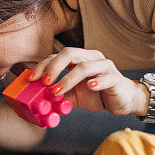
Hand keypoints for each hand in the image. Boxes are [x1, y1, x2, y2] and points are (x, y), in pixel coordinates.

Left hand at [26, 47, 147, 116]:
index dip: (43, 65)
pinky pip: (105, 78)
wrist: (122, 100)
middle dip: (53, 67)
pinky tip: (90, 87)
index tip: (31, 78)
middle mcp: (91, 58)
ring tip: (57, 91)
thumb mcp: (73, 95)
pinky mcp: (115, 79)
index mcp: (80, 59)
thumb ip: (58, 94)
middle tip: (44, 82)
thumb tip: (37, 98)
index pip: (58, 56)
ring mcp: (105, 67)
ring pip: (84, 66)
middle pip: (69, 53)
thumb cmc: (96, 94)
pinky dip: (96, 82)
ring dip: (68, 79)